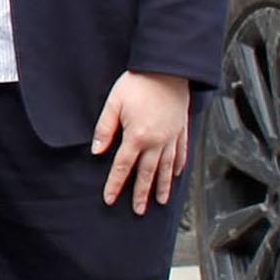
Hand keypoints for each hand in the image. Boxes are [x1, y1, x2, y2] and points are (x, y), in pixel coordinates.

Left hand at [93, 69, 193, 214]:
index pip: (123, 166)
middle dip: (141, 193)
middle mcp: (157, 141)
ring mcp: (172, 137)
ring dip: (162, 186)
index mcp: (137, 136)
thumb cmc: (138, 83)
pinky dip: (179, 166)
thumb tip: (97, 151)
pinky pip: (182, 153)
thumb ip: (104, 129)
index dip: (115, 184)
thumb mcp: (113, 104)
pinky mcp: (182, 130)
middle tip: (139, 210)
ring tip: (160, 201)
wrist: (167, 69)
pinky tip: (177, 175)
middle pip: (147, 173)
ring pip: (167, 168)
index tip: (110, 199)